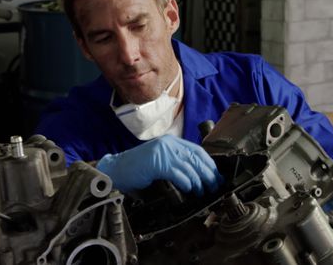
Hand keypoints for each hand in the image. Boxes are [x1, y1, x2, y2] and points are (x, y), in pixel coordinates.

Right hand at [96, 135, 223, 194]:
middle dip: (208, 173)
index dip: (209, 164)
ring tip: (202, 191)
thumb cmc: (137, 168)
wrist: (116, 170)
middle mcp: (169, 144)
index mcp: (171, 142)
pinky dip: (187, 182)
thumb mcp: (160, 161)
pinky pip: (178, 173)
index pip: (197, 150)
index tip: (216, 175)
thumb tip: (198, 174)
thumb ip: (176, 162)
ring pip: (190, 166)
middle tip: (214, 185)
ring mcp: (163, 152)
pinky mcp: (157, 162)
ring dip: (199, 181)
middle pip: (196, 158)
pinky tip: (189, 189)